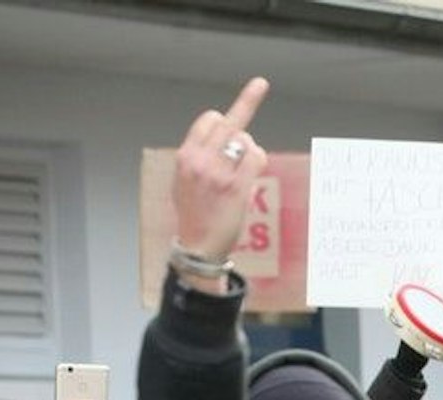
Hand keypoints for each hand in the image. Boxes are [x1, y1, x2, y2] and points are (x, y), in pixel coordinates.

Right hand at [173, 77, 270, 268]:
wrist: (198, 244)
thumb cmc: (194, 212)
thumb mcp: (183, 179)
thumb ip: (198, 155)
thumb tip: (220, 137)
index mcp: (185, 156)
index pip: (209, 119)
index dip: (224, 118)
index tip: (239, 112)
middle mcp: (200, 161)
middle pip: (230, 124)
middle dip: (241, 131)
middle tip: (241, 150)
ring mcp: (219, 173)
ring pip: (246, 139)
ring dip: (251, 149)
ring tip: (243, 170)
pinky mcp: (237, 187)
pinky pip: (257, 158)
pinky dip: (260, 159)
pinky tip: (255, 170)